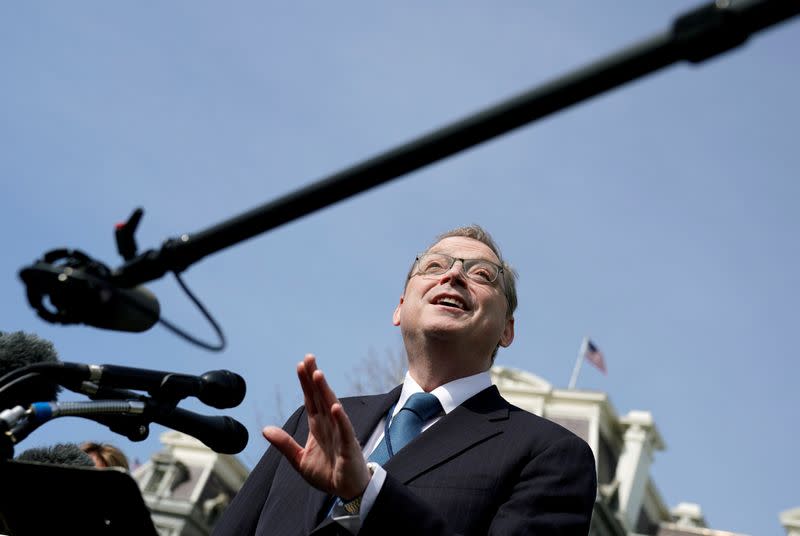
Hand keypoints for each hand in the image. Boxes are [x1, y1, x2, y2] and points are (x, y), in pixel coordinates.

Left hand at [263, 354, 370, 499]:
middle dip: (314, 378)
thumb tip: (265, 429)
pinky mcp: (348, 446)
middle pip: (320, 397)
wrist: (347, 491)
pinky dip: (340, 419)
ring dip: (325, 391)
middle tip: (308, 358)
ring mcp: (340, 433)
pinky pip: (345, 430)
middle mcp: (329, 425)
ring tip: (318, 375)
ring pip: (331, 408)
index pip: (310, 399)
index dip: (305, 382)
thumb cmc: (328, 473)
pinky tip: (335, 407)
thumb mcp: (299, 460)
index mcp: (318, 426)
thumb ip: (284, 444)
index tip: (300, 365)